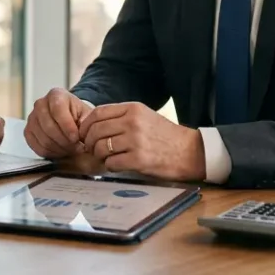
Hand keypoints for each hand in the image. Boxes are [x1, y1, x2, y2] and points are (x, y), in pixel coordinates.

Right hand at [24, 87, 92, 158]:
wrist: (70, 119)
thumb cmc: (79, 116)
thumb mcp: (87, 115)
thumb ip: (86, 122)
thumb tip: (82, 133)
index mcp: (56, 94)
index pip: (57, 109)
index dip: (67, 126)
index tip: (76, 138)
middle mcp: (40, 104)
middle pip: (48, 126)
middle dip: (64, 141)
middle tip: (76, 147)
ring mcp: (32, 118)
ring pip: (43, 138)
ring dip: (59, 148)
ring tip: (70, 149)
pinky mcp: (28, 131)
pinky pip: (36, 146)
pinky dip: (50, 152)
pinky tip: (60, 151)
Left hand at [77, 102, 204, 180]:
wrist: (190, 152)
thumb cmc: (165, 136)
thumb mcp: (144, 116)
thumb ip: (121, 117)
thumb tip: (92, 125)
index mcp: (132, 109)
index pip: (97, 113)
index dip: (85, 125)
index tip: (84, 134)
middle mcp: (132, 122)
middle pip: (95, 131)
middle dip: (89, 142)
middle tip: (93, 149)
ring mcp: (135, 141)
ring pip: (101, 148)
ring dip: (99, 155)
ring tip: (107, 158)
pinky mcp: (138, 160)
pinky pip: (111, 163)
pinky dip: (110, 166)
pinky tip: (118, 165)